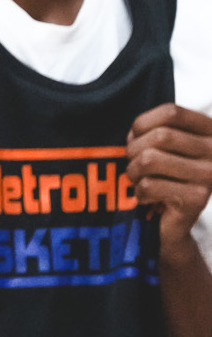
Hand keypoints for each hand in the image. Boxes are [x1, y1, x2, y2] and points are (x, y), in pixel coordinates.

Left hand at [128, 105, 211, 266]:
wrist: (176, 224)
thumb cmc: (166, 178)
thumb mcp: (165, 148)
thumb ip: (154, 131)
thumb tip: (134, 133)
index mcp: (210, 132)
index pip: (172, 111)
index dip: (143, 122)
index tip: (136, 137)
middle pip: (160, 136)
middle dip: (134, 150)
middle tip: (133, 164)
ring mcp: (210, 175)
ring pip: (150, 160)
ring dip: (133, 171)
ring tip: (137, 180)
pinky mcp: (197, 198)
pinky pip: (149, 185)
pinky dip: (139, 192)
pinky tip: (147, 197)